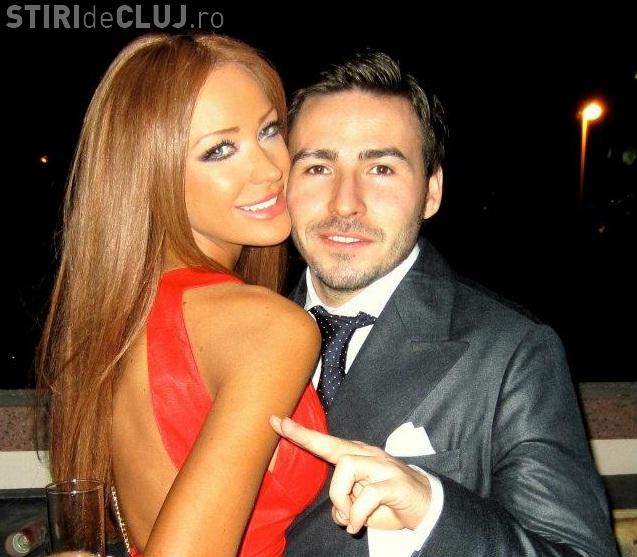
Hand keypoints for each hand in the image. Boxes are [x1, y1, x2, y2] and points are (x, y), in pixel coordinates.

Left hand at [270, 416, 430, 533]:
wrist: (428, 506)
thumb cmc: (389, 503)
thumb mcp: (360, 505)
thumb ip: (345, 502)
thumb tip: (336, 512)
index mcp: (358, 457)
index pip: (326, 442)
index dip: (301, 434)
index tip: (277, 422)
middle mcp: (368, 455)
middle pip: (333, 447)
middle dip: (306, 440)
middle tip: (285, 429)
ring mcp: (382, 466)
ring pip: (346, 468)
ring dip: (341, 499)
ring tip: (348, 518)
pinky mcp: (394, 483)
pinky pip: (367, 496)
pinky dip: (357, 515)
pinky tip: (358, 526)